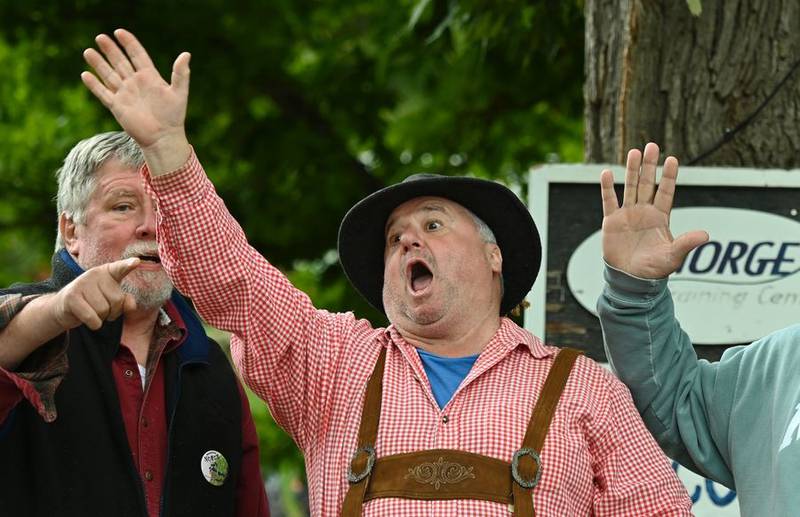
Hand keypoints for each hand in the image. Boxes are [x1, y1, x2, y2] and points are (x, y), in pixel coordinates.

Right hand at [52, 258, 140, 330]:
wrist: (64, 308)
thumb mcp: (111, 300)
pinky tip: (88, 319)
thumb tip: (131, 306)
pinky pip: (92, 317)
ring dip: (101, 318)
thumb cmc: (93, 302)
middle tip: (99, 308)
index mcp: (107, 272)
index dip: (128, 265)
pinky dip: (94, 324)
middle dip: (112, 311)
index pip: (120, 268)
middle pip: (117, 300)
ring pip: (104, 310)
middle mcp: (94, 274)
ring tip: (91, 311)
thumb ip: (125, 302)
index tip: (137, 261)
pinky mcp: (71, 296)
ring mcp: (81, 283)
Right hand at [81, 28, 190, 174]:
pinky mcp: (117, 107)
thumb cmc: (174, 116)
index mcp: (150, 77)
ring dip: (98, 63)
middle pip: (120, 62)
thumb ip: (181, 74)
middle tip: (100, 37)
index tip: (119, 32)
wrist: (163, 137)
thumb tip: (186, 54)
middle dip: (110, 50)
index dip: (129, 43)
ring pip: (109, 75)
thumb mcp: (179, 92)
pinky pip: (103, 93)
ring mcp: (125, 94)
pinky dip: (94, 85)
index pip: (137, 55)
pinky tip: (85, 74)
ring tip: (88, 51)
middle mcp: (135, 83)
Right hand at [600, 142, 708, 278]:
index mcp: (660, 217)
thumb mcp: (673, 257)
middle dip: (650, 165)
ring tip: (634, 152)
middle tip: (652, 145)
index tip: (672, 160)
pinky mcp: (611, 221)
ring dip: (632, 170)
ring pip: (630, 187)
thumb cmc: (654, 269)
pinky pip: (609, 201)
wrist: (630, 279)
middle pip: (647, 184)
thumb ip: (686, 243)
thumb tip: (706, 235)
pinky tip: (607, 173)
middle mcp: (644, 212)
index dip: (668, 177)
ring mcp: (627, 215)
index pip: (665, 192)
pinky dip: (607, 188)